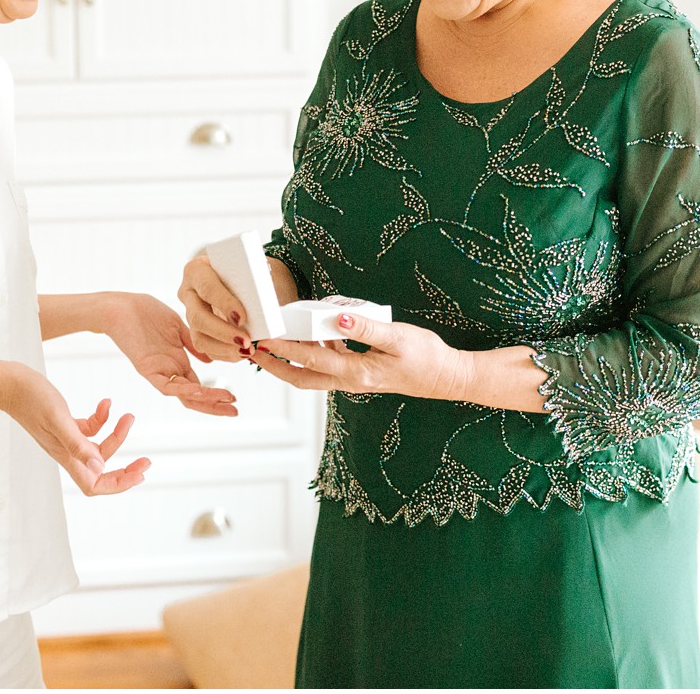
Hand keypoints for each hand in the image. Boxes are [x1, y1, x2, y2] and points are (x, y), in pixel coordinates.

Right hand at [0, 361, 150, 495]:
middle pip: (101, 471)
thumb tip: (99, 467)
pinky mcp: (64, 423)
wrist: (8, 383)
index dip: (118, 485)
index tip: (138, 474)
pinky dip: (101, 418)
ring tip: (127, 415)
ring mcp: (65, 438)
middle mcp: (67, 451)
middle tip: (147, 460)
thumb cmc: (29, 398)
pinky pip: (89, 428)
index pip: (94, 485)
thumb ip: (77, 443)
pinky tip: (106, 402)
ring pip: (98, 447)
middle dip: (125, 468)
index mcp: (66, 456)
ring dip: (116, 434)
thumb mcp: (58, 418)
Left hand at [103, 292, 237, 416]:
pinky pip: (166, 385)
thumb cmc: (145, 312)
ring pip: (184, 395)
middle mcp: (170, 370)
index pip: (199, 386)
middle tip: (235, 412)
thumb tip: (209, 360)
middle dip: (215, 405)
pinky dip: (183, 390)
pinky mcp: (147, 369)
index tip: (235, 399)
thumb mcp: (177, 327)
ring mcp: (159, 371)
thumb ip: (193, 344)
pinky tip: (199, 390)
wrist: (120, 307)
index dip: (216, 394)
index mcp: (178, 361)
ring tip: (226, 401)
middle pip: (194, 397)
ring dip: (205, 400)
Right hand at [176, 255, 252, 362]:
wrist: (237, 276)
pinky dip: (224, 354)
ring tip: (246, 351)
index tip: (242, 318)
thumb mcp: (244, 268)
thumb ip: (248, 282)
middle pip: (198, 317)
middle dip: (223, 332)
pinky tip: (240, 354)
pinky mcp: (196, 330)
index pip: (207, 288)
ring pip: (199, 337)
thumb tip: (261, 306)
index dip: (224, 304)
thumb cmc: (242, 270)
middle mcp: (188, 292)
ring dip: (223, 348)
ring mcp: (189, 313)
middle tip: (246, 341)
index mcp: (196, 270)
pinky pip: (206, 347)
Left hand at [252, 312, 470, 401]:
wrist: (447, 377)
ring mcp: (353, 378)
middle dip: (275, 365)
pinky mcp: (359, 372)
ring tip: (272, 339)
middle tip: (253, 350)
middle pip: (301, 377)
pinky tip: (311, 333)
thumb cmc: (426, 357)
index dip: (283, 349)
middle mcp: (350, 380)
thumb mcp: (398, 338)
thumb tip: (337, 319)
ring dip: (291, 359)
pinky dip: (314, 351)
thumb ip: (366, 329)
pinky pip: (328, 363)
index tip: (263, 339)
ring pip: (313, 372)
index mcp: (356, 373)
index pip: (310, 359)